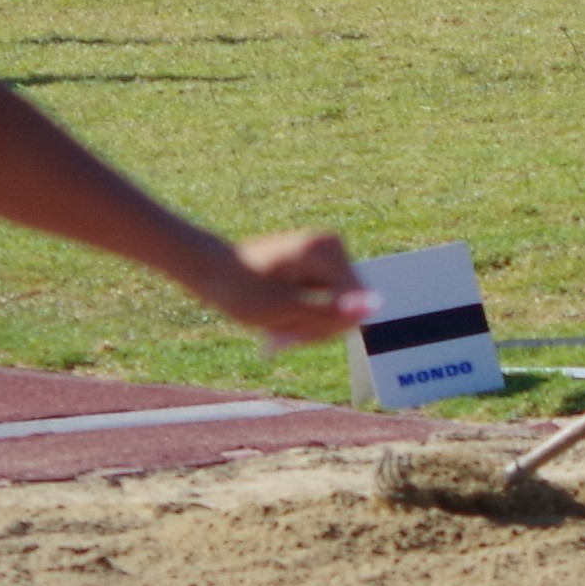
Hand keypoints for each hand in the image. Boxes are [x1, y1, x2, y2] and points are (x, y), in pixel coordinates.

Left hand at [196, 228, 375, 348]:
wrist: (209, 270)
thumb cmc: (237, 288)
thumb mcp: (283, 309)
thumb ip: (330, 311)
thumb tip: (375, 307)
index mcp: (327, 250)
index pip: (354, 305)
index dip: (325, 329)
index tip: (286, 336)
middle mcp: (333, 248)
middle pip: (349, 308)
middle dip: (314, 328)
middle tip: (275, 337)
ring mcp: (328, 259)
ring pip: (337, 311)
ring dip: (306, 327)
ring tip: (274, 327)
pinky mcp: (321, 270)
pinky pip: (326, 306)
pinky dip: (302, 319)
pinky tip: (278, 319)